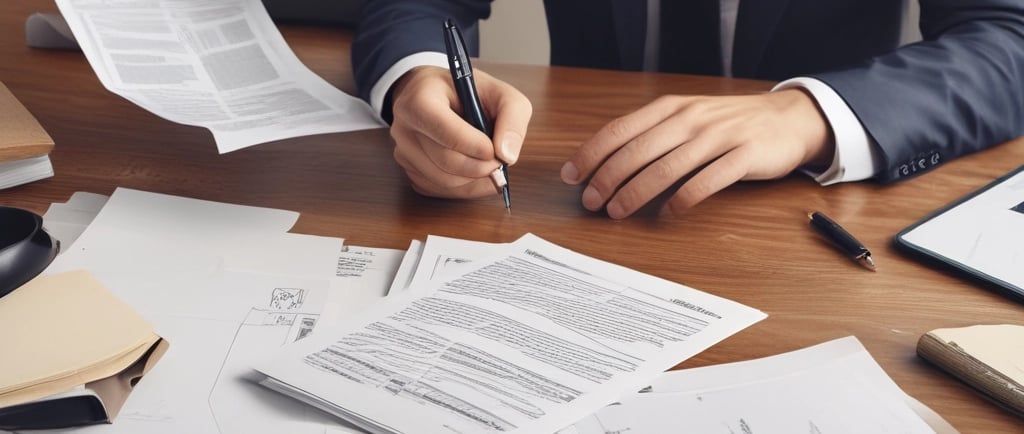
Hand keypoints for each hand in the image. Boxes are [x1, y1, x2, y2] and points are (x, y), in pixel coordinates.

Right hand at [389, 66, 531, 198]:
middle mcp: (404, 127)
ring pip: (444, 181)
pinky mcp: (408, 170)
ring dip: (474, 180)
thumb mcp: (499, 92)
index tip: (494, 150)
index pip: (445, 131)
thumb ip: (512, 117)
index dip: (474, 146)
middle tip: (498, 162)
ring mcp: (403, 151)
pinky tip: (473, 171)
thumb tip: (508, 156)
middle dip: (480, 167)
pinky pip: (439, 190)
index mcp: (420, 99)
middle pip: (446, 161)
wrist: (435, 95)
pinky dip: (464, 187)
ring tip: (488, 164)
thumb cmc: (467, 92)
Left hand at [560, 89, 833, 217]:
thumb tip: (606, 163)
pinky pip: (706, 181)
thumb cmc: (728, 124)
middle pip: (637, 150)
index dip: (592, 153)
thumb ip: (652, 135)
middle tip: (590, 203)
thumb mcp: (686, 118)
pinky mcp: (743, 156)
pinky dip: (682, 199)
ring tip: (617, 212)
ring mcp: (718, 136)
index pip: (620, 130)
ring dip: (636, 192)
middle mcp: (690, 119)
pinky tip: (667, 214)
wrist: (787, 119)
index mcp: (671, 108)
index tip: (571, 177)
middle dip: (607, 178)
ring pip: (666, 167)